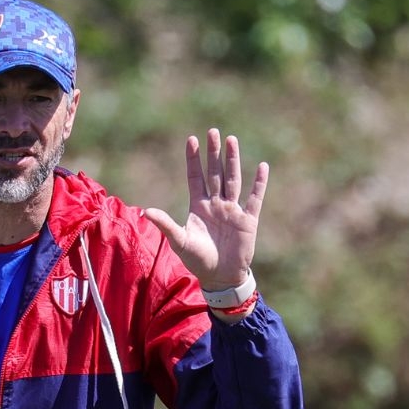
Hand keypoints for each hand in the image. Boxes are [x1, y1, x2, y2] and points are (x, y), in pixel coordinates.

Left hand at [144, 128, 267, 290]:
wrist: (220, 277)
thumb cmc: (198, 260)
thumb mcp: (180, 241)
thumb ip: (166, 224)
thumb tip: (146, 211)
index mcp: (198, 206)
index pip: (195, 177)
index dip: (194, 159)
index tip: (191, 140)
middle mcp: (216, 204)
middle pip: (214, 173)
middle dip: (213, 153)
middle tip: (213, 132)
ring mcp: (232, 210)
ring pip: (232, 179)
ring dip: (232, 160)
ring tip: (232, 140)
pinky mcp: (248, 220)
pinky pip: (254, 198)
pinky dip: (259, 183)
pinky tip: (262, 166)